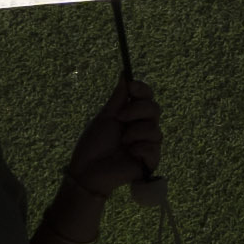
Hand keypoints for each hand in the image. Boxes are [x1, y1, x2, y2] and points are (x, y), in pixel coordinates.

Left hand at [64, 80, 168, 208]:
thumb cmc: (94, 144)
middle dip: (137, 110)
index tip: (131, 86)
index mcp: (133, 115)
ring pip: (155, 129)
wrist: (88, 170)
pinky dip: (139, 148)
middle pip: (155, 109)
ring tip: (122, 142)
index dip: (143, 89)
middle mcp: (143, 128)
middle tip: (120, 118)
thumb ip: (119, 97)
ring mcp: (148, 145)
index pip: (148, 97)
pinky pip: (153, 147)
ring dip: (135, 132)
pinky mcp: (150, 161)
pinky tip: (129, 153)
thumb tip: (125, 73)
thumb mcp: (106, 116)